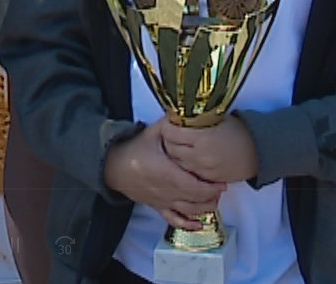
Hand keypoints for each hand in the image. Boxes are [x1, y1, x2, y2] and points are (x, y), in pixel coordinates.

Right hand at [103, 124, 226, 231]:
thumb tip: (186, 110)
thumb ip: (170, 123)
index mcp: (166, 173)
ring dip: (204, 209)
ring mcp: (162, 201)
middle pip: (194, 200)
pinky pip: (173, 219)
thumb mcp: (152, 132)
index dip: (210, 187)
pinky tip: (199, 224)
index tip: (222, 182)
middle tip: (221, 189)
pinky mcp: (157, 207)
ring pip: (187, 211)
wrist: (113, 166)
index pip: (193, 185)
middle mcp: (166, 190)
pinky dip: (187, 224)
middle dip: (211, 197)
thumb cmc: (134, 149)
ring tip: (215, 201)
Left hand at [157, 117, 257, 184]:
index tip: (169, 122)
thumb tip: (179, 114)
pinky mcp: (207, 179)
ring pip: (176, 162)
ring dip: (175, 153)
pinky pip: (188, 172)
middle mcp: (199, 156)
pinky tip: (189, 156)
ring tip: (180, 144)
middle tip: (171, 133)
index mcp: (201, 138)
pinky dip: (185, 164)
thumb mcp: (217, 118)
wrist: (258, 152)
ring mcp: (203, 170)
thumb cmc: (240, 132)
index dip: (167, 126)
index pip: (171, 133)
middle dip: (168, 140)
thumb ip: (197, 119)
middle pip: (170, 149)